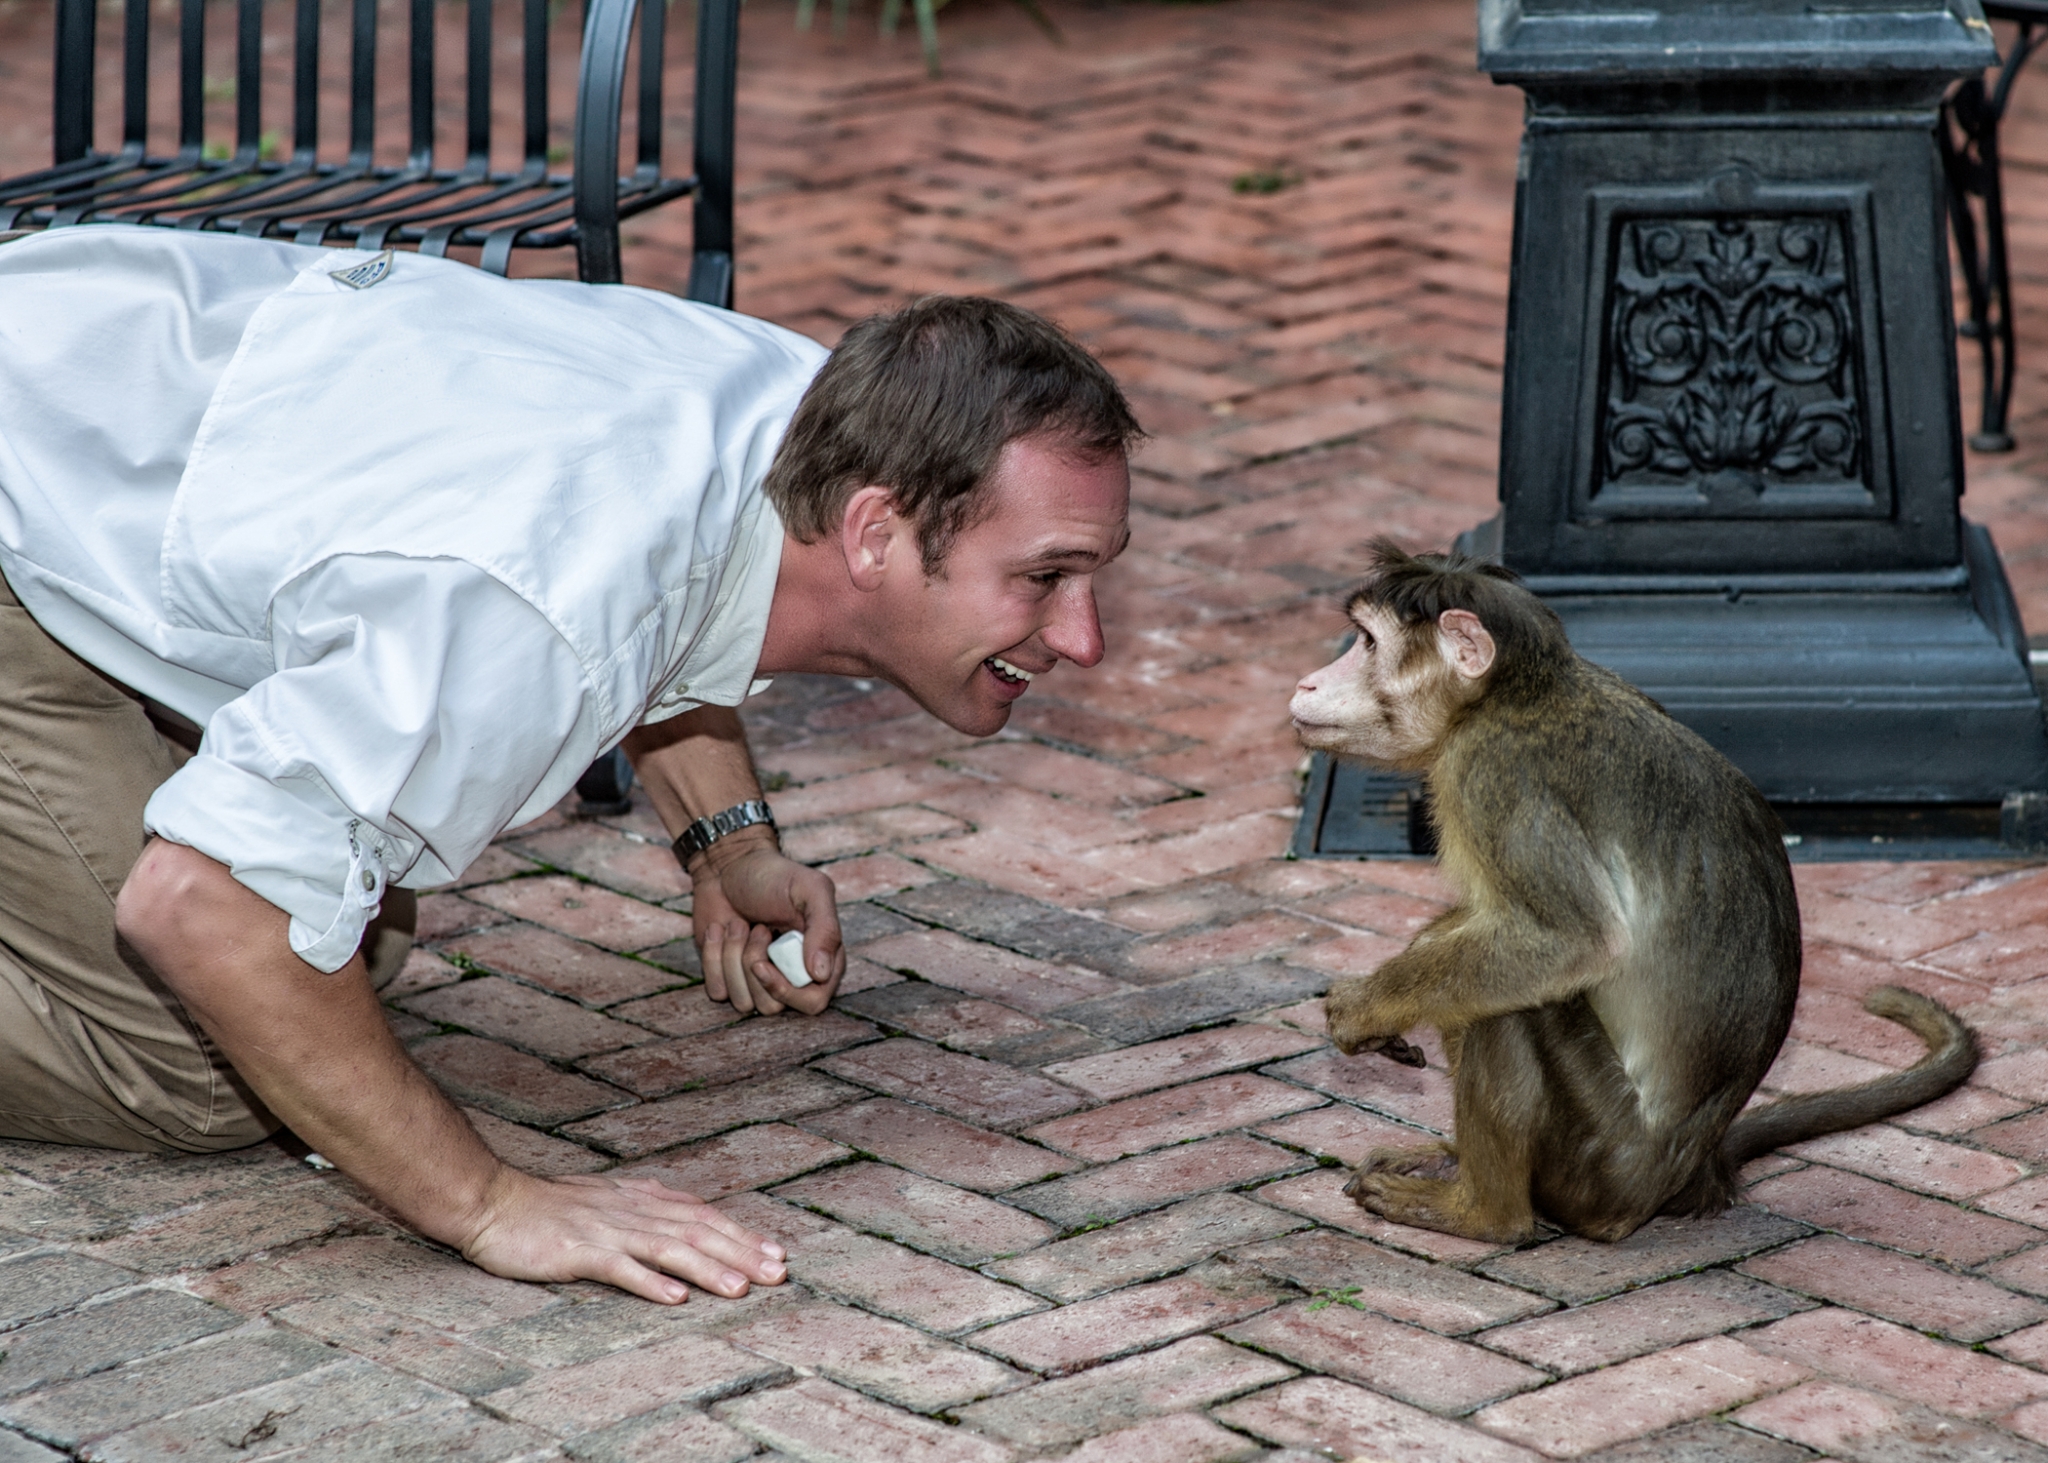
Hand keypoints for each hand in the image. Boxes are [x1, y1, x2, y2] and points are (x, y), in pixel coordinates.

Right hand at [461, 1168, 787, 1303]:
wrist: (493, 1200)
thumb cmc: (548, 1204)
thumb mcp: (607, 1196)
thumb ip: (647, 1203)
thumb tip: (688, 1209)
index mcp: (641, 1199)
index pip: (702, 1215)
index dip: (741, 1233)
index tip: (776, 1252)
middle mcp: (632, 1210)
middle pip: (696, 1231)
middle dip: (741, 1252)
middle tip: (777, 1273)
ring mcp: (606, 1230)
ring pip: (668, 1248)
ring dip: (707, 1269)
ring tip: (739, 1289)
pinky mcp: (578, 1250)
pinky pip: (620, 1267)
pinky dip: (649, 1282)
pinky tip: (674, 1298)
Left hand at [691, 833, 844, 1015]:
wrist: (729, 865)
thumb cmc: (774, 875)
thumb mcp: (810, 889)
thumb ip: (825, 929)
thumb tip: (821, 974)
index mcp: (819, 959)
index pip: (813, 1001)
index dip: (786, 991)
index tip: (762, 964)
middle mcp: (790, 975)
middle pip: (774, 1006)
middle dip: (753, 966)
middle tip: (756, 928)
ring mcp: (757, 978)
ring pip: (743, 1002)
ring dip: (732, 956)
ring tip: (739, 923)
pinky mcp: (727, 976)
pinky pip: (718, 991)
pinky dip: (713, 957)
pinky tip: (720, 930)